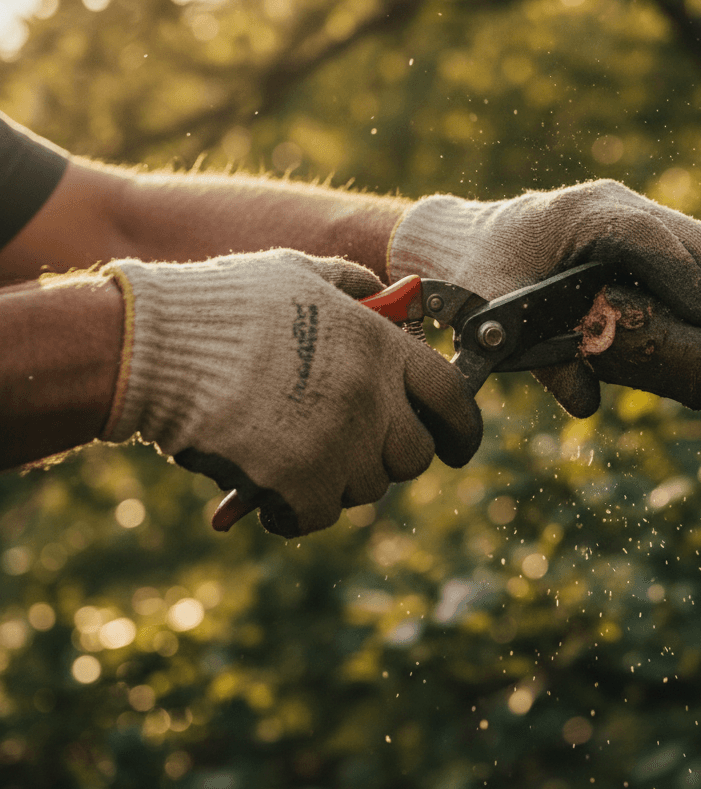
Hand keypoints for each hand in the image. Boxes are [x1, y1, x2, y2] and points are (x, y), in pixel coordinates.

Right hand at [102, 249, 481, 535]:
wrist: (151, 347)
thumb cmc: (223, 306)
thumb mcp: (301, 273)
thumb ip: (358, 288)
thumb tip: (395, 301)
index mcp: (379, 345)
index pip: (452, 397)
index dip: (462, 427)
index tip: (459, 445)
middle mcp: (370, 396)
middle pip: (414, 454)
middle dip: (388, 455)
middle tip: (353, 448)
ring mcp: (338, 442)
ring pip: (369, 488)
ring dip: (341, 480)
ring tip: (299, 456)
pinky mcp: (299, 483)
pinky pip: (322, 514)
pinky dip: (300, 512)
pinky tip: (275, 496)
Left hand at [388, 179, 700, 416]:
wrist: (464, 242)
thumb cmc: (478, 274)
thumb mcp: (500, 319)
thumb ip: (544, 361)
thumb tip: (588, 406)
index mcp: (576, 214)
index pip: (643, 237)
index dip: (680, 274)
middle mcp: (607, 202)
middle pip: (683, 232)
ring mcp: (621, 209)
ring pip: (688, 236)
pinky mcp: (628, 226)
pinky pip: (675, 246)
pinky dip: (698, 277)